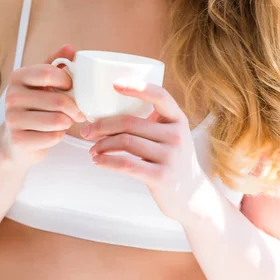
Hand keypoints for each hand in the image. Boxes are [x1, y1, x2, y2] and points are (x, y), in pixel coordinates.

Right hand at [1, 44, 86, 164]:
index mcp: (18, 77)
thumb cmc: (36, 105)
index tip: (72, 87)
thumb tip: (70, 48)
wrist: (17, 138)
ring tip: (66, 120)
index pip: (48, 73)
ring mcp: (12, 119)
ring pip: (57, 120)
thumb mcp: (44, 81)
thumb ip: (57, 63)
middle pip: (58, 100)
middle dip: (75, 108)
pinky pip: (53, 137)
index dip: (67, 81)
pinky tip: (55, 133)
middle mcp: (11, 96)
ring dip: (68, 122)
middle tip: (79, 111)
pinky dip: (60, 136)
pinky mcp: (18, 140)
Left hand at [82, 79, 210, 223]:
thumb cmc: (174, 160)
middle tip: (87, 131)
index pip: (160, 95)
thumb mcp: (172, 135)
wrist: (192, 197)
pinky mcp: (161, 177)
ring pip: (125, 142)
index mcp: (178, 119)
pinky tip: (98, 160)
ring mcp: (170, 156)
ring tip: (92, 149)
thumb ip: (155, 120)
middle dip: (102, 125)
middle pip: (130, 123)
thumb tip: (113, 107)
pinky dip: (107, 161)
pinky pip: (127, 164)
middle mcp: (177, 135)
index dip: (137, 87)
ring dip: (102, 144)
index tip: (115, 84)